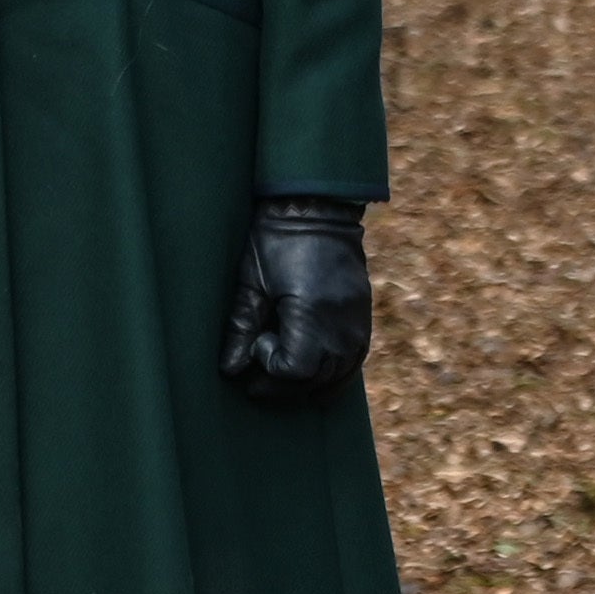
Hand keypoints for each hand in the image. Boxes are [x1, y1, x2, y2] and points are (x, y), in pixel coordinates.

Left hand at [218, 197, 370, 405]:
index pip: (297, 369)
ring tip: (283, 378)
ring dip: (309, 385)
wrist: (317, 208)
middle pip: (317, 379)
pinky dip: (333, 374)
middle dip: (284, 385)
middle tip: (257, 380)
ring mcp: (358, 322)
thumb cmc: (276, 239)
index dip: (273, 368)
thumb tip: (231, 369)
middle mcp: (342, 323)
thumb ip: (241, 328)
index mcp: (313, 311)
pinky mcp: (364, 318)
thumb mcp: (252, 281)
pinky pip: (354, 362)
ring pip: (339, 377)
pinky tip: (312, 371)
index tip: (258, 344)